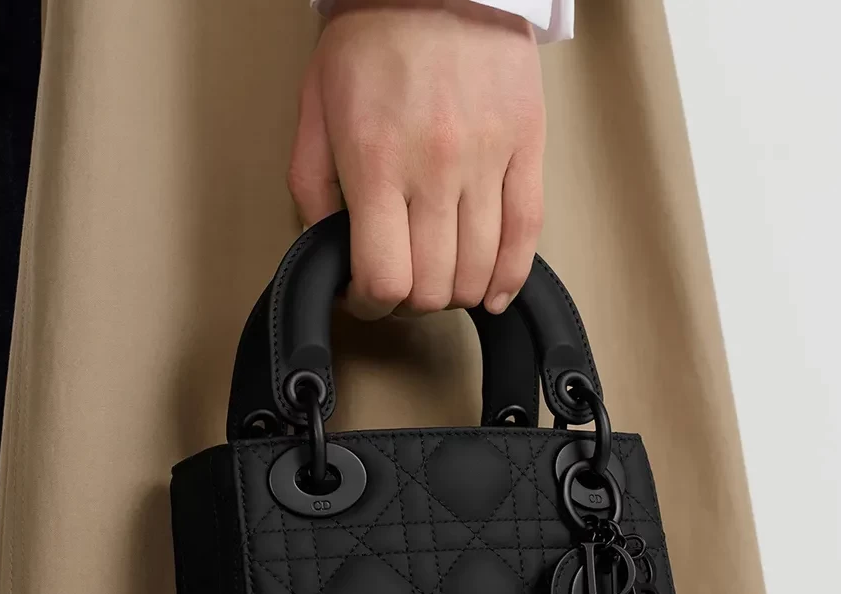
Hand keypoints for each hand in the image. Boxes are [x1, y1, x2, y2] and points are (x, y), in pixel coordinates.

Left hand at [288, 0, 545, 318]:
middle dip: (411, 302)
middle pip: (434, 285)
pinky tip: (493, 294)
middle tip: (402, 287)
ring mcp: (487, 161)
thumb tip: (331, 253)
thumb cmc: (372, 42)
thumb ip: (314, 191)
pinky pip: (526, 234)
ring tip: (440, 281)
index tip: (366, 297)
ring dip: (455, 294)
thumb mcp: (315, 113)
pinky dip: (510, 278)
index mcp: (376, 162)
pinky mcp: (526, 150)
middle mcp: (435, 168)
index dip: (371, 304)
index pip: (384, 278)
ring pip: (478, 270)